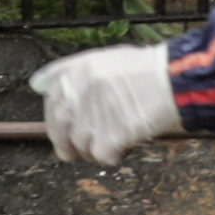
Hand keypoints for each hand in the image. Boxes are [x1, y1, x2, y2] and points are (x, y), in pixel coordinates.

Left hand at [31, 42, 186, 166]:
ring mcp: (93, 113)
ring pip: (79, 145)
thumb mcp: (108, 58)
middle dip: (66, 142)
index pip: (50, 98)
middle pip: (59, 126)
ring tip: (115, 142)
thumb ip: (72, 71)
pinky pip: (101, 155)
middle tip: (77, 151)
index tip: (64, 126)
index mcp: (78, 70)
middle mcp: (80, 90)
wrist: (177, 80)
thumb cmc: (151, 70)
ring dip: (94, 149)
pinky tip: (125, 147)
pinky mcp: (109, 135)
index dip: (57, 117)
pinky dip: (112, 156)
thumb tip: (36, 84)